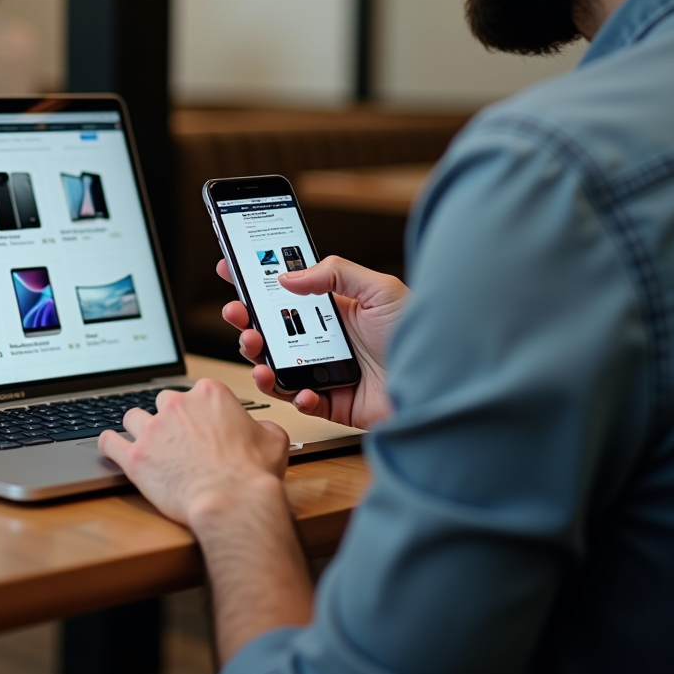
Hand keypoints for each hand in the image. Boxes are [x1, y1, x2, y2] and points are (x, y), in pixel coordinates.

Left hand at [97, 378, 289, 528]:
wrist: (234, 502)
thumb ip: (262, 427)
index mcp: (209, 393)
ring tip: (146, 445)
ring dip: (139, 429)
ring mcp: (153, 429)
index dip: (198, 412)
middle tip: (177, 442)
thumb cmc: (254, 474)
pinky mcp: (135, 456)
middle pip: (163, 402)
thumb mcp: (274, 440)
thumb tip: (260, 429)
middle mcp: (177, 404)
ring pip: (133, 417)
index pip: (195, 393)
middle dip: (169, 420)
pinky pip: (109, 442)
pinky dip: (109, 444)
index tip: (200, 428)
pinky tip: (111, 447)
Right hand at [219, 256, 407, 429]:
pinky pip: (301, 401)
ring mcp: (326, 372)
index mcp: (333, 309)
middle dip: (246, 321)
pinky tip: (302, 389)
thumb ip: (334, 274)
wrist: (444, 383)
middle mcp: (325, 339)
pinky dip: (293, 396)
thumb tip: (289, 276)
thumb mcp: (379, 289)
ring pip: (277, 365)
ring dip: (257, 357)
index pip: (286, 291)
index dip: (256, 282)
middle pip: (272, 330)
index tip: (229, 270)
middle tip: (236, 314)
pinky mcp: (333, 403)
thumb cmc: (421, 332)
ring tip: (255, 349)